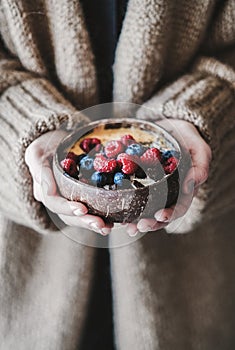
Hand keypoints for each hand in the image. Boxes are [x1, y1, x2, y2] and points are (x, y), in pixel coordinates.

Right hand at [25, 130, 111, 234]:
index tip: (82, 209)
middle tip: (100, 224)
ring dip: (93, 223)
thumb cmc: (46, 145)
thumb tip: (47, 191)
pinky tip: (112, 222)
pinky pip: (90, 211)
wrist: (57, 143)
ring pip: (80, 218)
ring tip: (107, 228)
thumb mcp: (37, 152)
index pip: (54, 203)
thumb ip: (40, 169)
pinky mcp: (82, 198)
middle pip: (69, 216)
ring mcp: (69, 201)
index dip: (67, 208)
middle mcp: (56, 199)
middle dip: (85, 222)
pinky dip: (101, 217)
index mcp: (44, 190)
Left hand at [126, 119, 211, 235]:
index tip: (160, 215)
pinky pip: (133, 196)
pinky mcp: (139, 183)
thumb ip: (200, 166)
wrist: (171, 128)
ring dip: (137, 221)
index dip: (170, 214)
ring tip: (127, 227)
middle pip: (160, 215)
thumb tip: (191, 186)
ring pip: (146, 210)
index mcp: (184, 190)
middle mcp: (168, 194)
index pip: (179, 207)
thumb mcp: (199, 149)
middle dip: (150, 223)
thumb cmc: (188, 139)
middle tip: (139, 226)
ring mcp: (153, 190)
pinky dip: (126, 205)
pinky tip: (117, 212)